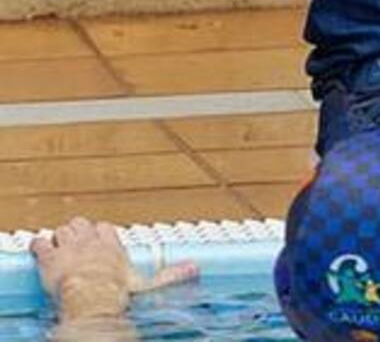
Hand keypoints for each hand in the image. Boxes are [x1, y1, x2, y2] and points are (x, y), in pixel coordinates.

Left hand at [31, 218, 197, 320]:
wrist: (91, 301)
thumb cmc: (116, 295)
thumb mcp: (145, 286)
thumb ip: (169, 276)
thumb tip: (196, 269)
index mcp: (111, 246)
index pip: (104, 229)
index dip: (99, 234)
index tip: (97, 239)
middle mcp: (91, 241)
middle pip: (82, 224)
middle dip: (78, 231)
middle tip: (75, 243)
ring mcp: (70, 247)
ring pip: (62, 230)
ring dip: (59, 237)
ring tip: (58, 245)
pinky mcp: (50, 257)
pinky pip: (41, 242)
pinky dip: (38, 246)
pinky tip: (39, 250)